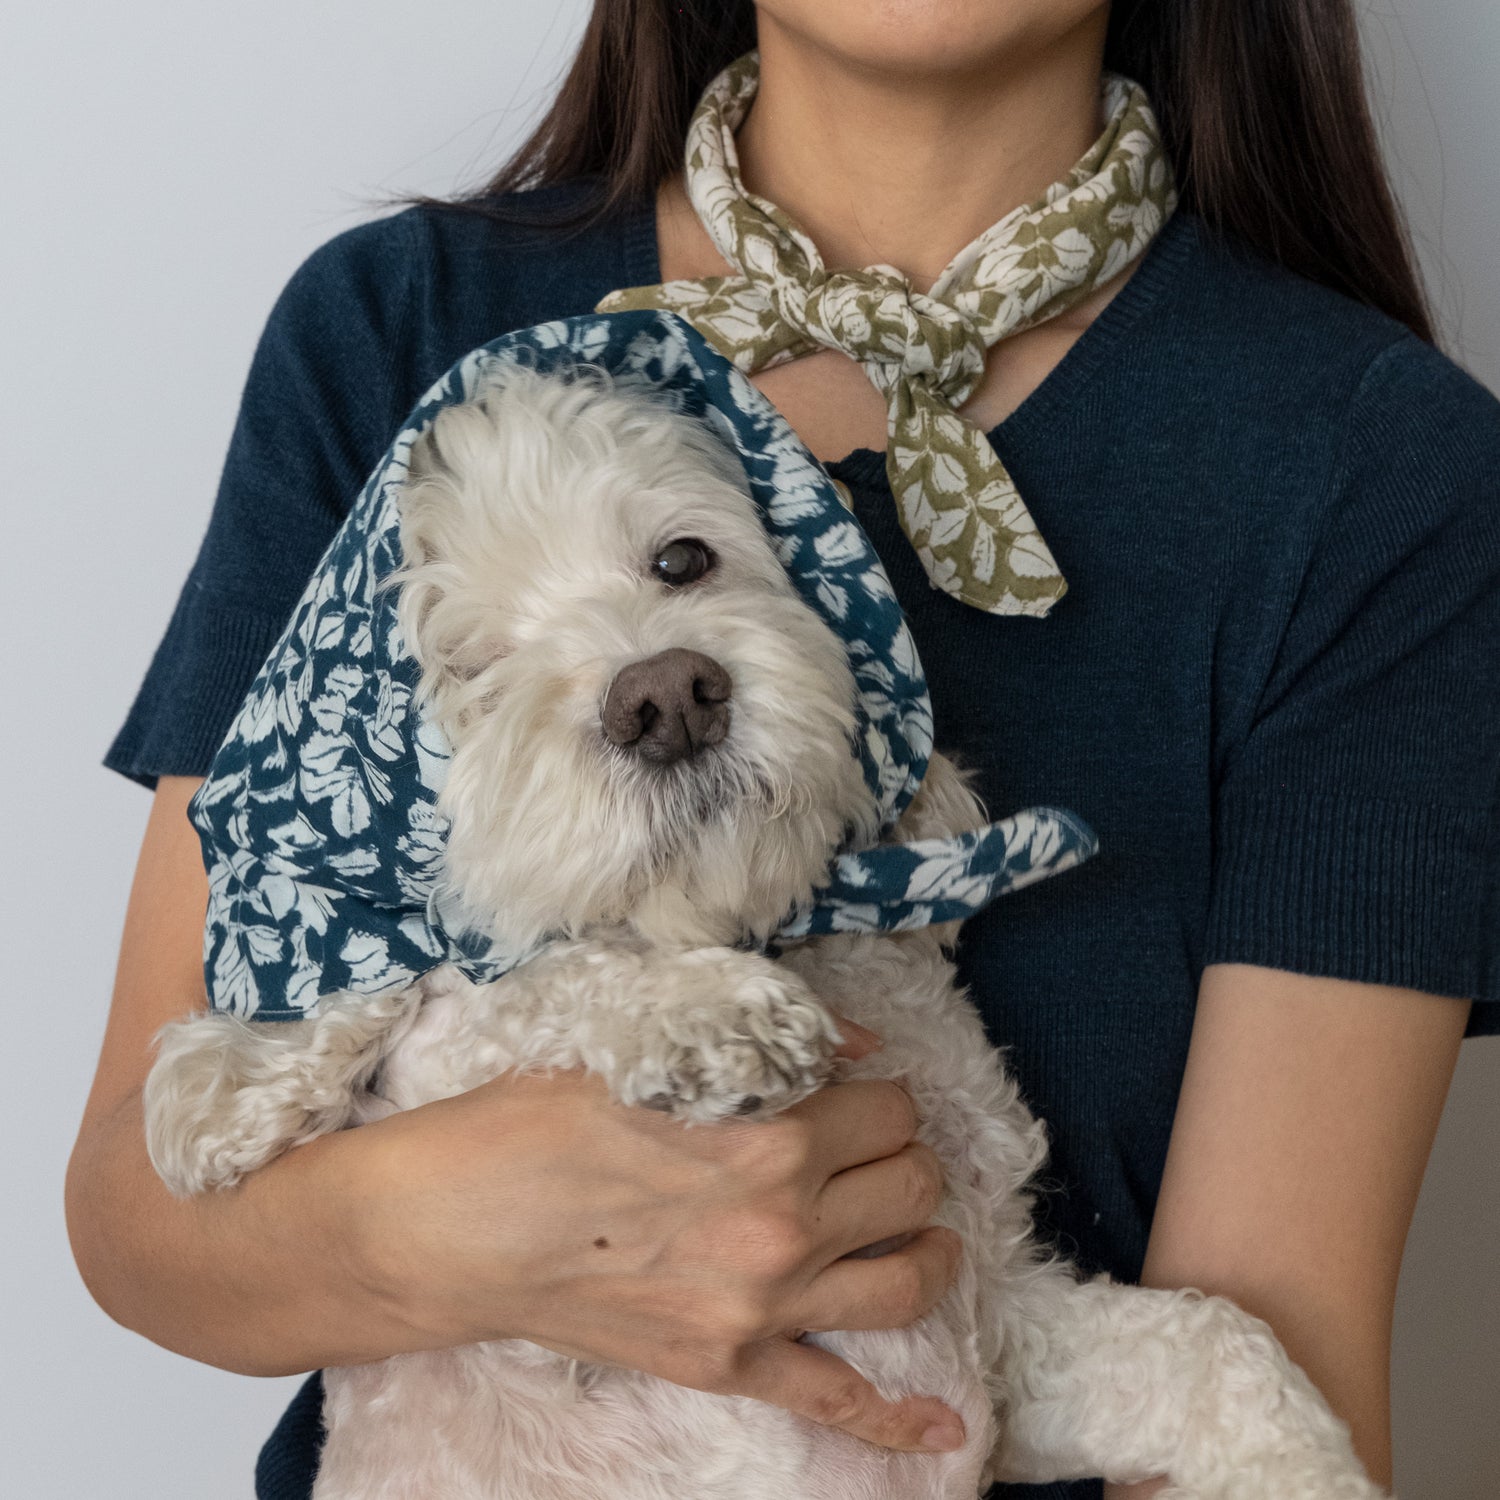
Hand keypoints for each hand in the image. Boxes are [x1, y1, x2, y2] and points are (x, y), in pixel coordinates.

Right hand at [338, 1024, 964, 1453]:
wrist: (451, 1228)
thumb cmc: (535, 1121)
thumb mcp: (644, 1045)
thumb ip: (766, 1036)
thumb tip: (856, 1046)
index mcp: (767, 1139)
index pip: (888, 1108)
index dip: (881, 1091)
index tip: (857, 1091)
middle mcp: (781, 1231)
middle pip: (910, 1186)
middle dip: (904, 1155)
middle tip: (873, 1144)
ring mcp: (758, 1311)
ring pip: (904, 1283)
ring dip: (927, 1247)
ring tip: (920, 1228)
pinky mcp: (725, 1367)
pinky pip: (837, 1402)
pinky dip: (898, 1418)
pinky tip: (945, 1423)